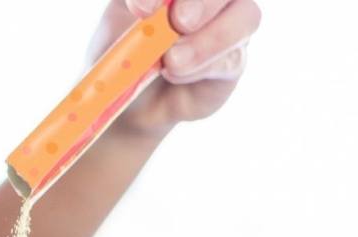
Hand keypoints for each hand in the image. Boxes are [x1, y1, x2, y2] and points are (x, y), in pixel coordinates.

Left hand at [89, 0, 261, 136]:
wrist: (126, 99)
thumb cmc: (122, 53)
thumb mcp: (118, 25)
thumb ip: (136, 8)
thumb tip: (147, 8)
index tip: (140, 8)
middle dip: (203, 1)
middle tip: (178, 22)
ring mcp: (229, 24)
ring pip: (246, 16)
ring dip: (209, 39)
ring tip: (172, 60)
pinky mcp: (233, 62)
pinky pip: (233, 58)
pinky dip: (202, 66)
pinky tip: (174, 74)